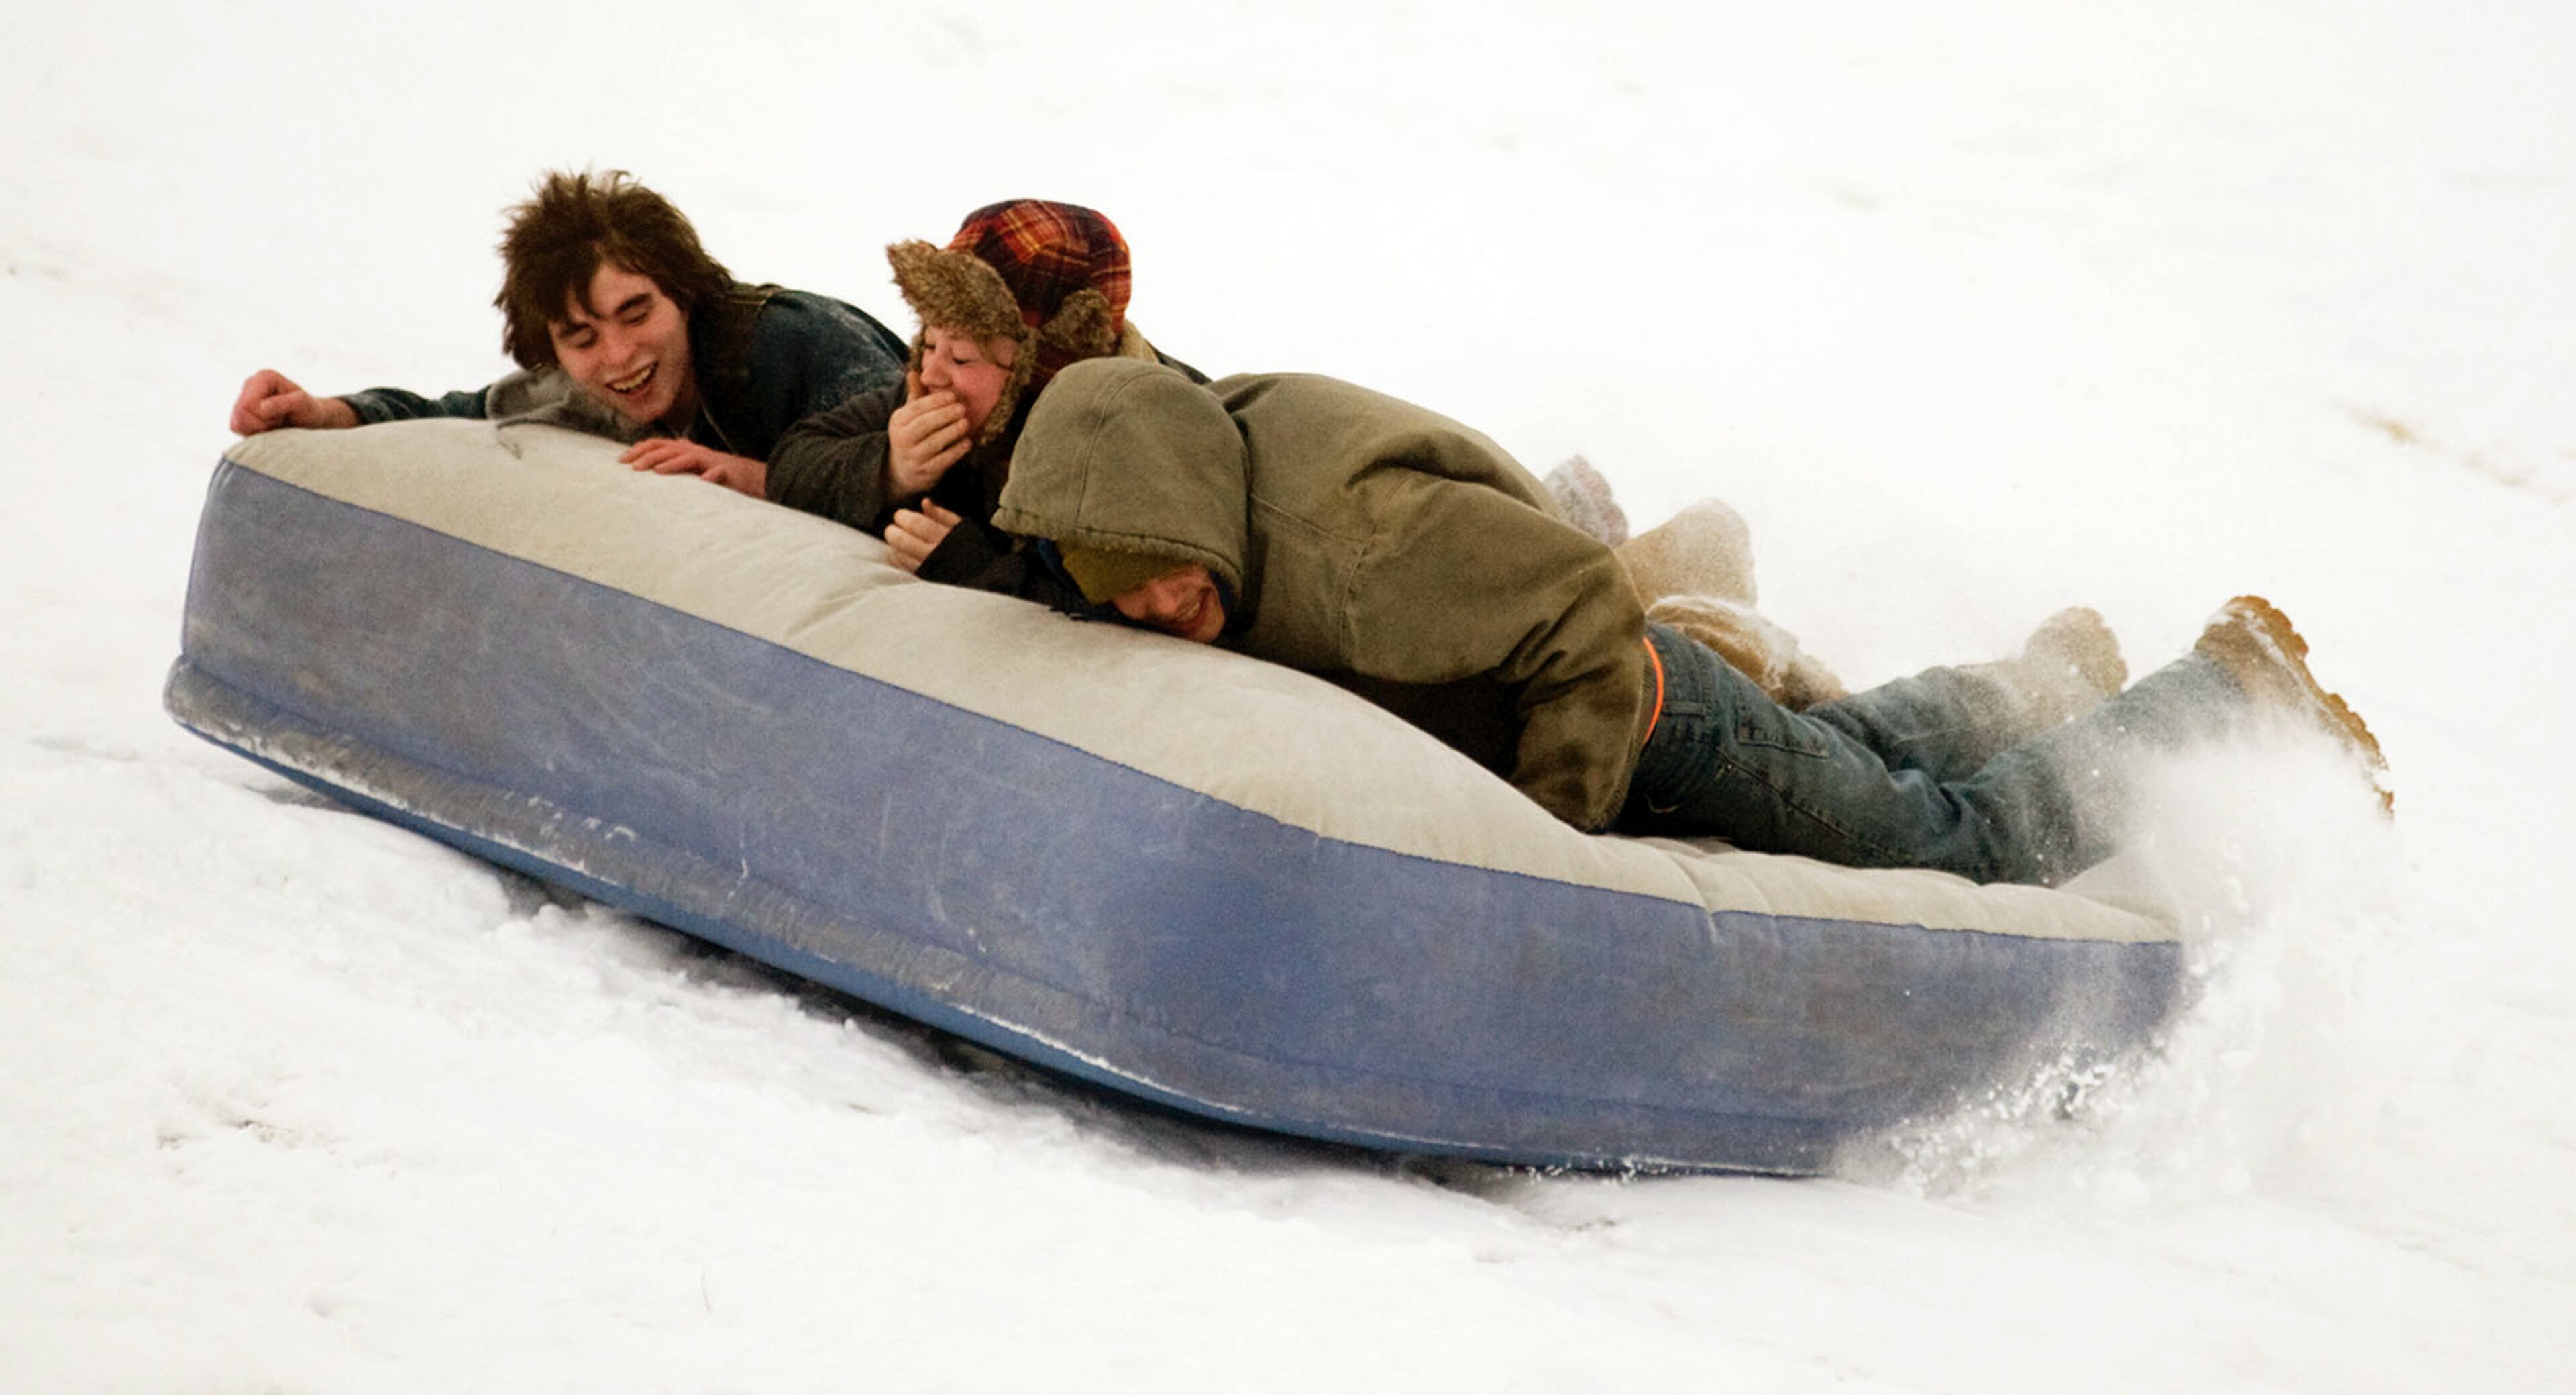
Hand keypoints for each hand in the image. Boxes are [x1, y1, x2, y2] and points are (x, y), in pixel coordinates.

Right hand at [230, 369, 358, 434]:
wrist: (311, 418)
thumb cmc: (310, 410)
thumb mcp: (304, 405)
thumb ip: (283, 403)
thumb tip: (261, 407)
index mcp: (264, 377)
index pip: (246, 406)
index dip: (263, 418)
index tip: (282, 416)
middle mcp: (250, 383)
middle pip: (240, 415)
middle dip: (261, 424)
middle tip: (280, 421)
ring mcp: (243, 397)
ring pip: (238, 424)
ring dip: (258, 429)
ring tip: (276, 423)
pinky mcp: (241, 410)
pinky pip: (238, 428)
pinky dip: (255, 432)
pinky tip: (269, 427)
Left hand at [623, 438, 767, 497]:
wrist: (753, 478)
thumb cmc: (718, 476)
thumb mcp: (691, 469)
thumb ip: (672, 465)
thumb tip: (647, 467)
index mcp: (685, 450)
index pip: (657, 444)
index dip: (639, 449)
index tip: (621, 461)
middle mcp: (695, 452)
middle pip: (667, 448)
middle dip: (648, 455)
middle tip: (631, 466)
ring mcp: (711, 461)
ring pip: (688, 457)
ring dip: (671, 463)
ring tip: (655, 471)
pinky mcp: (727, 472)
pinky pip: (718, 472)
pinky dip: (711, 476)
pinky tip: (704, 481)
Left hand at [884, 500, 962, 573]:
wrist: (978, 576)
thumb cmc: (969, 548)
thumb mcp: (962, 528)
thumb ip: (943, 515)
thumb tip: (925, 502)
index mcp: (946, 538)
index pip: (916, 524)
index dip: (903, 517)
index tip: (900, 515)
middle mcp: (935, 555)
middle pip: (903, 540)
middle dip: (893, 531)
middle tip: (893, 527)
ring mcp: (928, 569)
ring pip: (900, 555)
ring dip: (894, 545)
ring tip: (898, 539)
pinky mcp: (923, 579)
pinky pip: (902, 568)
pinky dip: (897, 558)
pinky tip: (901, 552)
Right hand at [886, 371, 971, 496]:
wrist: (901, 471)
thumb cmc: (911, 435)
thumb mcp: (908, 415)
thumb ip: (915, 395)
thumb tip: (914, 371)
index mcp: (898, 421)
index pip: (916, 408)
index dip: (935, 401)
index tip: (952, 395)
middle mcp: (902, 439)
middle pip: (924, 425)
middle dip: (945, 415)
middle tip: (962, 408)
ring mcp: (913, 457)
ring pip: (933, 443)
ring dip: (951, 432)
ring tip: (966, 423)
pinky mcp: (925, 472)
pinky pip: (942, 461)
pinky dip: (955, 452)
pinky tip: (967, 443)